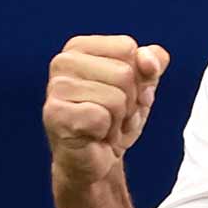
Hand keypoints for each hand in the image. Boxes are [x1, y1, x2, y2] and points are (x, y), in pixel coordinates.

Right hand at [44, 35, 170, 192]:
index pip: (128, 47)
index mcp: (80, 47)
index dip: (136, 76)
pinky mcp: (56, 115)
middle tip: (113, 115)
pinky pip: (102, 117)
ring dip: (119, 119)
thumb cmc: (114, 119)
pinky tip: (95, 136)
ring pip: (116, 97)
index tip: (122, 93)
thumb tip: (149, 58)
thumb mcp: (142, 87)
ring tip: (104, 126)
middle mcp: (63, 62)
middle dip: (130, 101)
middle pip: (124, 72)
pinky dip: (107, 132)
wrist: (97, 160)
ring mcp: (56, 88)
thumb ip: (152, 64)